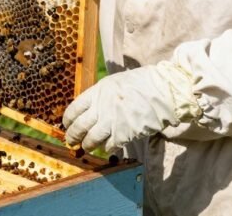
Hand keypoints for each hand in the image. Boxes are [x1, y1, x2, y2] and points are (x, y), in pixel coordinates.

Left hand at [62, 61, 200, 152]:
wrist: (164, 90)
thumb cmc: (142, 84)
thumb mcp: (115, 83)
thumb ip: (101, 96)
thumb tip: (89, 109)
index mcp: (98, 91)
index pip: (74, 108)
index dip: (67, 120)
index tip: (66, 125)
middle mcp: (101, 106)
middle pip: (79, 126)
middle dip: (72, 136)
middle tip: (71, 141)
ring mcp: (112, 121)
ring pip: (91, 139)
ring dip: (87, 145)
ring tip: (87, 147)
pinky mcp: (125, 133)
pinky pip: (110, 145)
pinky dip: (107, 148)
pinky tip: (108, 148)